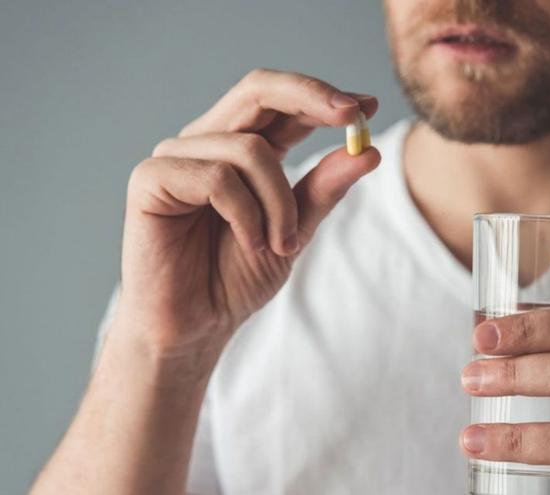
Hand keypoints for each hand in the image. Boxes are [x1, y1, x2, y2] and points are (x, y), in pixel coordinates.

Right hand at [116, 69, 379, 375]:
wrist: (195, 326)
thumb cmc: (236, 278)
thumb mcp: (296, 229)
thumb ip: (324, 189)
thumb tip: (369, 150)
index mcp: (240, 147)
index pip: (282, 102)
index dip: (324, 96)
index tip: (369, 106)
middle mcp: (207, 141)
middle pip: (259, 88)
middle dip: (312, 98)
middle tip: (352, 115)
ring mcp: (176, 156)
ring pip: (250, 150)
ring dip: (280, 202)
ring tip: (280, 244)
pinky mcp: (151, 179)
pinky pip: (218, 178)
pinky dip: (247, 215)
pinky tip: (249, 243)